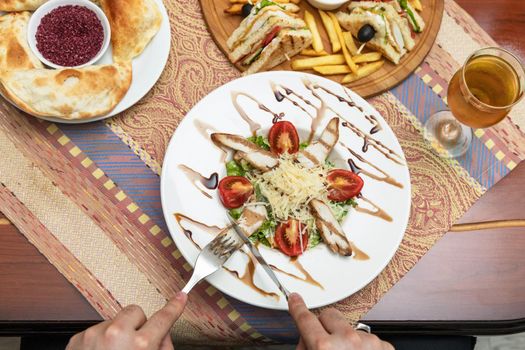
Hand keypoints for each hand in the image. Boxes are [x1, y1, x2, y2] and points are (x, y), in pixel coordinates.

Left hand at [66, 292, 186, 349]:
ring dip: (117, 334)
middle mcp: (116, 335)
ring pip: (114, 321)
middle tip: (136, 344)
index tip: (180, 298)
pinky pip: (97, 330)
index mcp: (140, 344)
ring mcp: (94, 335)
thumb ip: (162, 348)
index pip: (164, 317)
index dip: (174, 306)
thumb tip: (162, 335)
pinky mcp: (78, 339)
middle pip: (136, 312)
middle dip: (138, 325)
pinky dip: (100, 341)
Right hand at [288, 293, 392, 349]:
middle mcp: (348, 341)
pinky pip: (368, 338)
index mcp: (325, 347)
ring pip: (350, 328)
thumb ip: (306, 346)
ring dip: (345, 339)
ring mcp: (369, 343)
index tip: (295, 299)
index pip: (305, 319)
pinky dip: (364, 347)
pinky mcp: (384, 347)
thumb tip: (305, 338)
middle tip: (322, 342)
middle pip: (329, 316)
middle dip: (324, 325)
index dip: (298, 307)